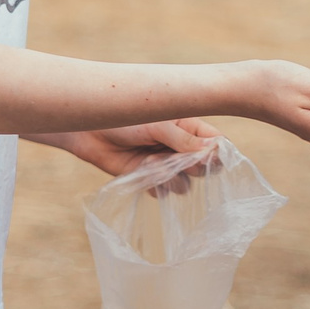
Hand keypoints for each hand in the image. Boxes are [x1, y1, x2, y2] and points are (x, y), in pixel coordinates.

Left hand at [28, 119, 221, 180]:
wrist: (91, 130)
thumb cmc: (126, 116)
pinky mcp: (149, 178)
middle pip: (204, 168)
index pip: (216, 143)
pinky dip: (156, 187)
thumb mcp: (158, 124)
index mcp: (189, 127)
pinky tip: (143, 172)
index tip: (209, 159)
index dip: (217, 154)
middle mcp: (180, 147)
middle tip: (176, 161)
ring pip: (185, 184)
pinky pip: (164, 192)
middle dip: (192, 168)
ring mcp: (165, 164)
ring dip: (172, 179)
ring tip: (153, 163)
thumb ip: (184, 139)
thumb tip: (213, 150)